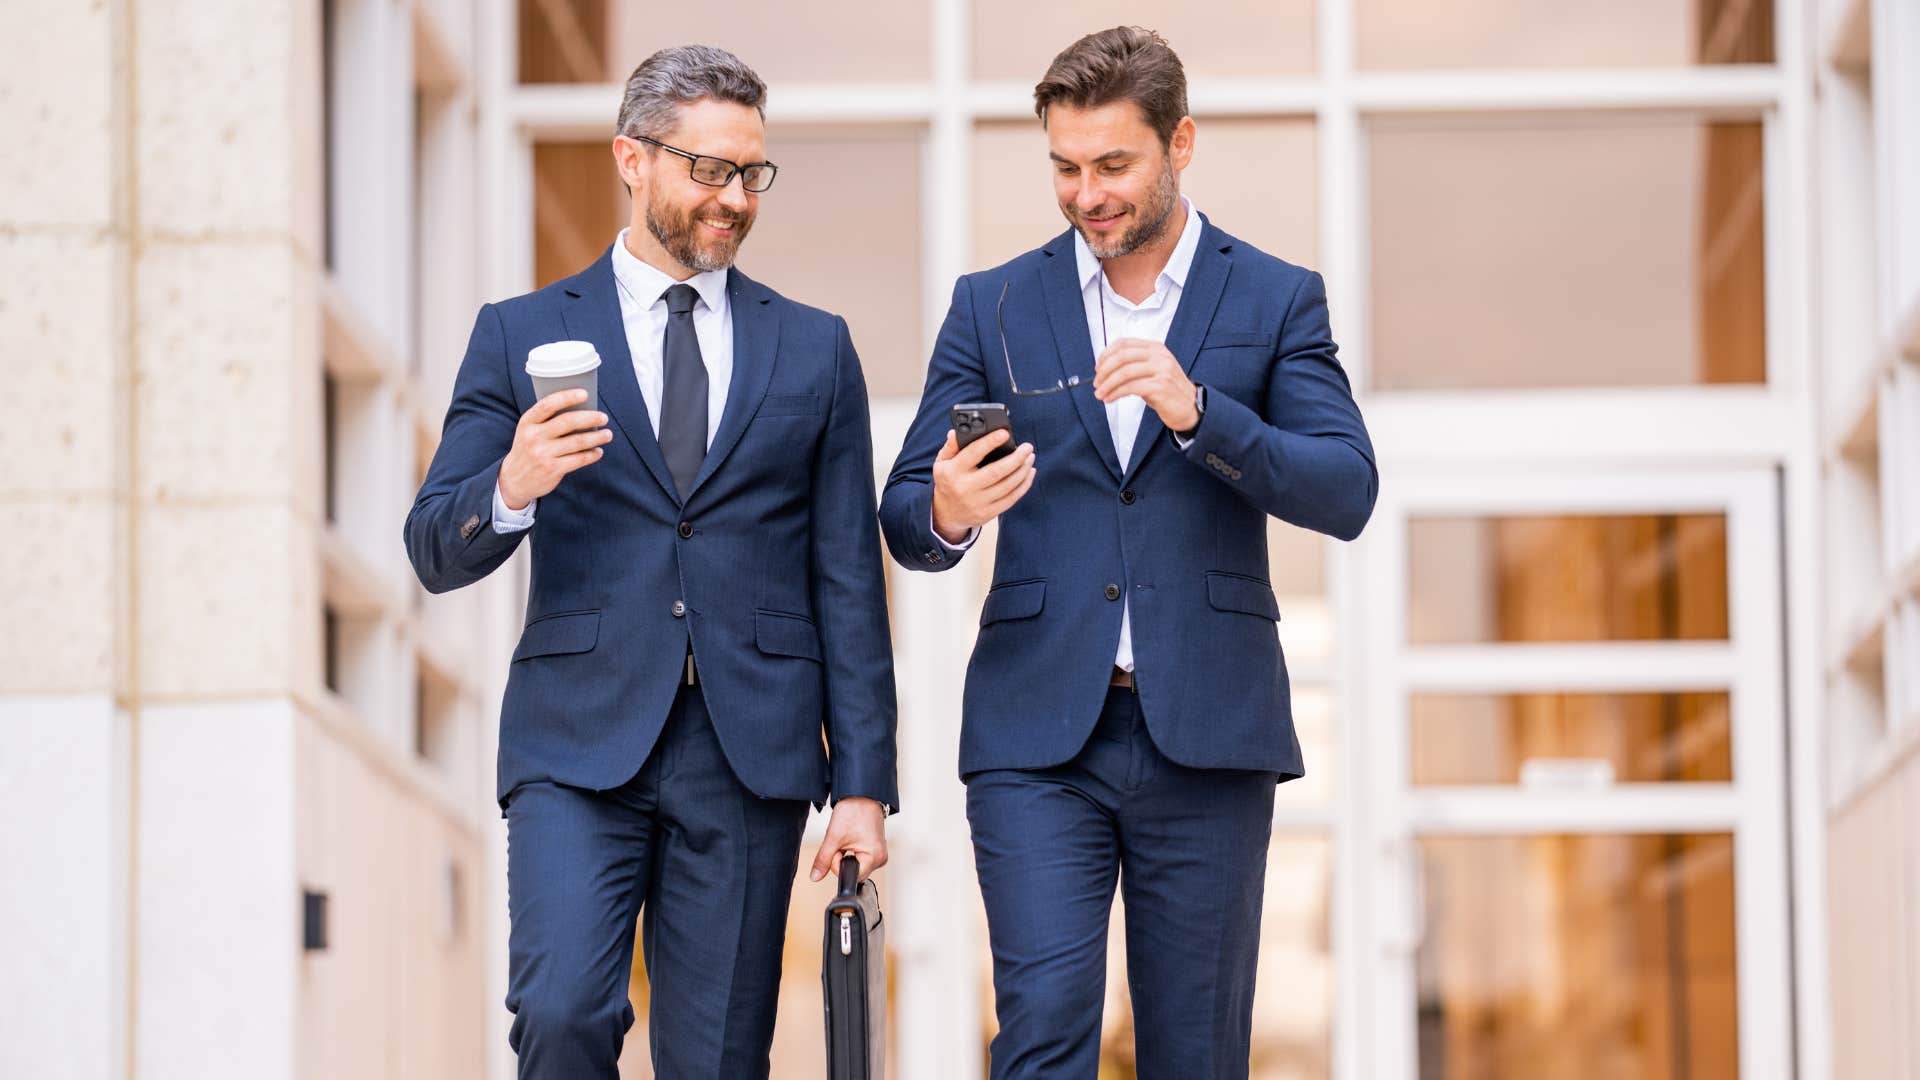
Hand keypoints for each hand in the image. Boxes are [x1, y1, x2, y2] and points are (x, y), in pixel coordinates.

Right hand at [498, 390, 612, 509]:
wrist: (514, 480)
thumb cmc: (528, 449)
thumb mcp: (528, 432)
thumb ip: (546, 421)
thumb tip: (581, 410)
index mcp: (527, 422)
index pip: (548, 404)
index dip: (568, 397)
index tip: (585, 393)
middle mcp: (534, 436)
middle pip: (568, 422)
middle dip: (590, 418)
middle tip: (604, 418)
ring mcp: (543, 453)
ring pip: (577, 441)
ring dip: (597, 437)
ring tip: (607, 434)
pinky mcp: (552, 469)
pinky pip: (579, 459)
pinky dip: (592, 454)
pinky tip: (598, 451)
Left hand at [810, 797, 887, 882]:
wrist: (862, 794)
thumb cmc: (854, 810)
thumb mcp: (834, 837)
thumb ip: (823, 859)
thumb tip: (815, 876)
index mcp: (875, 857)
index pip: (851, 876)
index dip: (838, 865)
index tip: (837, 848)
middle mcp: (881, 858)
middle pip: (854, 871)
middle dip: (842, 859)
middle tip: (842, 841)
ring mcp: (879, 854)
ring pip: (855, 864)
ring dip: (846, 854)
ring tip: (848, 836)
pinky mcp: (875, 849)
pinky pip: (860, 858)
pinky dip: (851, 850)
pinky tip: (852, 838)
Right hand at [930, 429, 1035, 542]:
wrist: (944, 514)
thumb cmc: (947, 481)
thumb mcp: (942, 462)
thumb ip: (951, 446)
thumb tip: (956, 432)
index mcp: (953, 471)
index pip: (973, 453)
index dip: (990, 442)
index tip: (1004, 433)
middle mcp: (965, 488)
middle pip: (997, 471)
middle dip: (1016, 458)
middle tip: (1027, 447)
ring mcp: (977, 503)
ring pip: (1008, 486)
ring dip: (1023, 470)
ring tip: (1030, 458)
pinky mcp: (988, 514)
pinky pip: (1011, 499)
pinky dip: (1024, 485)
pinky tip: (1029, 473)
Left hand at [1093, 338, 1197, 432]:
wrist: (1189, 406)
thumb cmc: (1167, 390)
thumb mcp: (1152, 371)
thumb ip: (1134, 365)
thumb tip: (1105, 369)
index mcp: (1155, 348)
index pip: (1124, 343)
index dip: (1106, 354)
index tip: (1098, 367)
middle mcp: (1159, 356)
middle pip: (1122, 356)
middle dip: (1104, 370)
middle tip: (1096, 382)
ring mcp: (1161, 370)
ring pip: (1124, 372)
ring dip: (1107, 384)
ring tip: (1100, 394)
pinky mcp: (1160, 386)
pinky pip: (1131, 387)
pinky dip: (1116, 393)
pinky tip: (1110, 398)